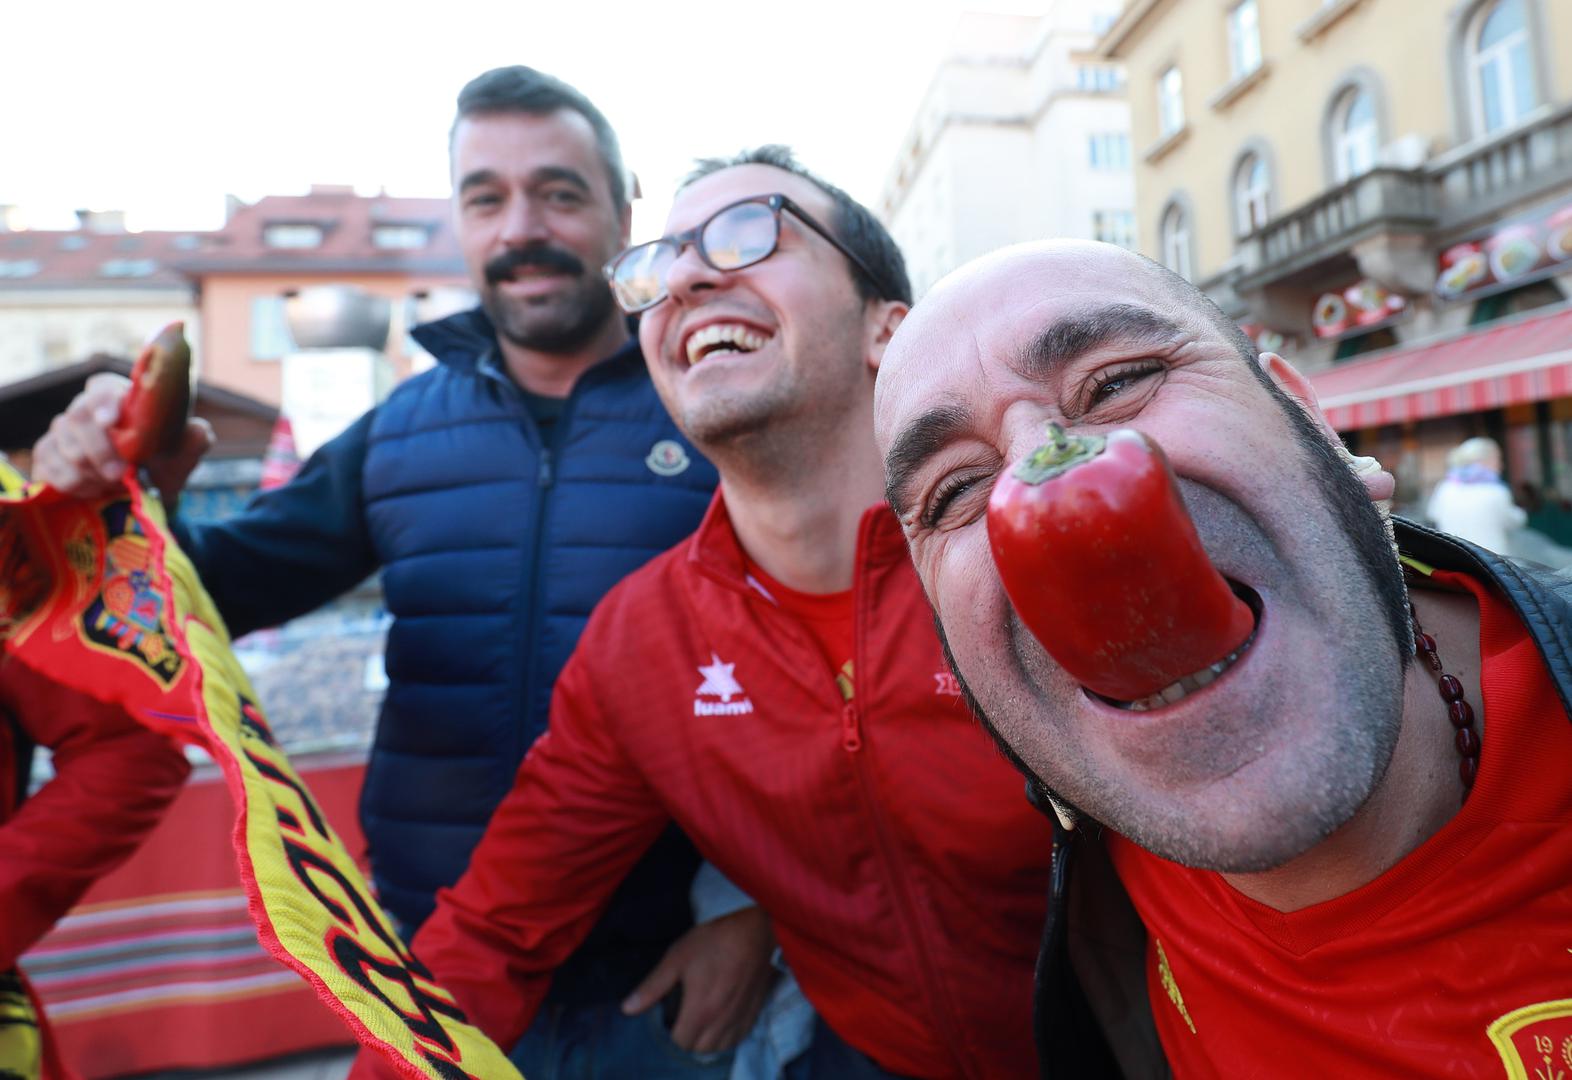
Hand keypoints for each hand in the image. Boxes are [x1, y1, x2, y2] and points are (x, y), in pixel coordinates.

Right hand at [32, 373, 212, 498]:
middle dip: (99, 450)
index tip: (109, 422)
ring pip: (63, 445)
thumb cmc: (163, 465)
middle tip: (120, 474)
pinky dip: (74, 484)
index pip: (102, 386)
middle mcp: (86, 408)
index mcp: (120, 397)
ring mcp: (62, 430)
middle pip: (77, 417)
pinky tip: (94, 490)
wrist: (144, 495)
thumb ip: (194, 441)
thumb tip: (199, 430)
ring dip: (90, 471)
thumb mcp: (183, 456)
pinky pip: (50, 467)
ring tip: (114, 483)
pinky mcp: (47, 454)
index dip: (103, 401)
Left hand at [621, 905, 777, 1054]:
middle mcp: (722, 1020)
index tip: (671, 1018)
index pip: (681, 1043)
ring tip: (702, 1021)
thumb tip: (627, 1008)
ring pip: (722, 1047)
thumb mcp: (676, 958)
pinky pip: (740, 1036)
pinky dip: (728, 1035)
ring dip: (709, 1041)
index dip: (672, 1033)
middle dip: (689, 1039)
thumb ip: (652, 987)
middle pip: (701, 1049)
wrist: (753, 927)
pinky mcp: (755, 1009)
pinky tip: (722, 1019)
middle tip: (684, 1019)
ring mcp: (740, 1016)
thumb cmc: (713, 940)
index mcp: (700, 1010)